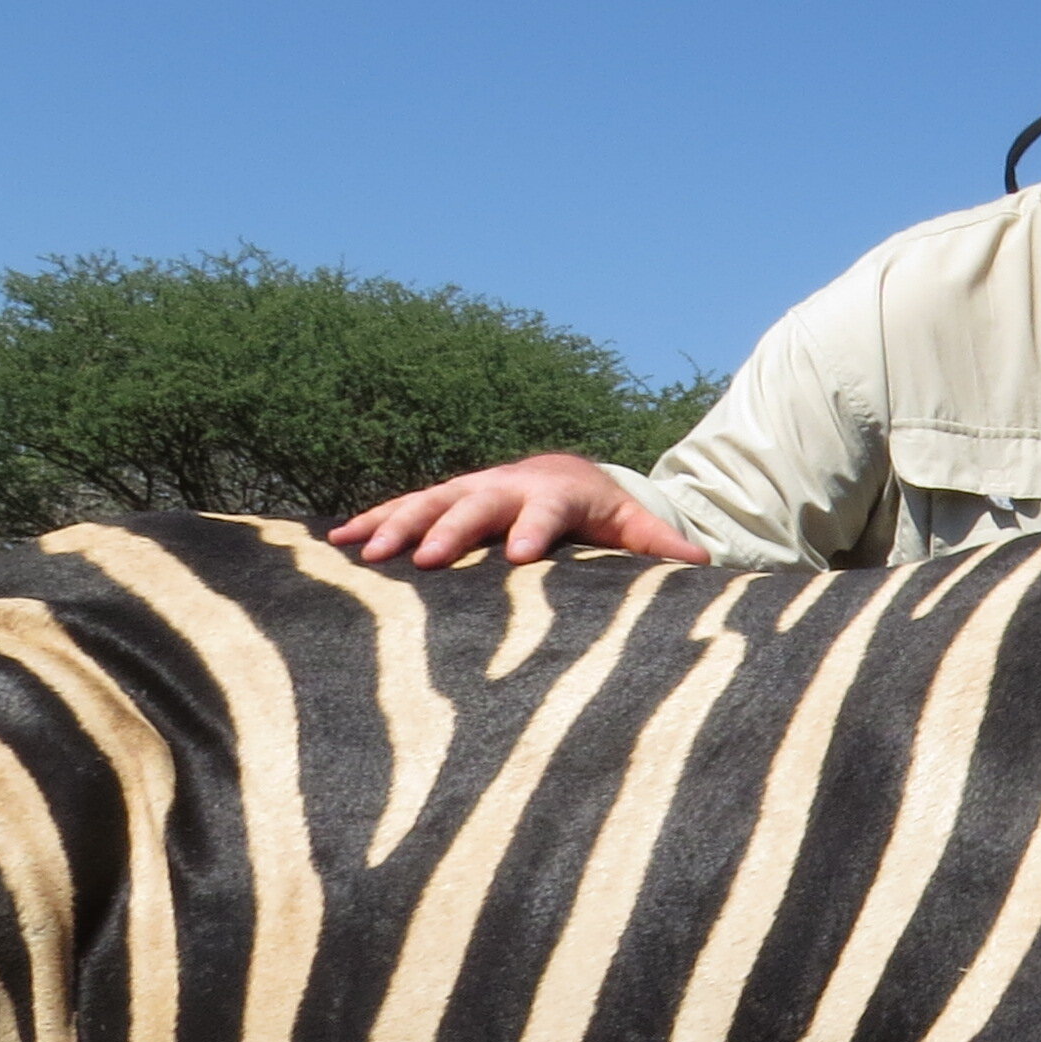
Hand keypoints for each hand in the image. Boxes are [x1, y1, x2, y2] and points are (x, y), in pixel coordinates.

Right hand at [327, 453, 711, 569]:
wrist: (565, 475)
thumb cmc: (602, 511)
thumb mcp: (634, 525)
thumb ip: (660, 546)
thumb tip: (703, 565)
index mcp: (556, 493)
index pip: (545, 511)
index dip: (532, 531)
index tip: (520, 558)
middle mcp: (507, 485)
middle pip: (476, 504)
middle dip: (451, 530)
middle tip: (429, 560)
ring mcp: (469, 489)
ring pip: (429, 502)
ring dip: (396, 525)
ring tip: (367, 553)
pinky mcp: (443, 500)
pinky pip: (401, 508)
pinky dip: (370, 521)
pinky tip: (337, 542)